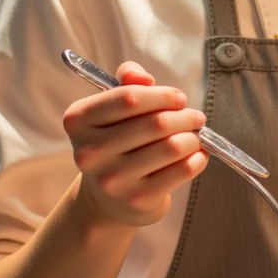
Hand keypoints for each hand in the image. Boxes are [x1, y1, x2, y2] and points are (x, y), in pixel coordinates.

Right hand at [63, 61, 207, 228]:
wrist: (108, 199)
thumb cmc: (117, 142)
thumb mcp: (112, 109)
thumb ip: (128, 82)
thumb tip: (144, 78)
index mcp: (79, 121)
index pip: (129, 97)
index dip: (162, 95)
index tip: (180, 98)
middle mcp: (90, 151)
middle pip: (155, 123)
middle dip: (185, 116)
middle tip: (196, 117)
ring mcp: (113, 179)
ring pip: (171, 147)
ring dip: (193, 138)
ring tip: (197, 136)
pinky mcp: (137, 199)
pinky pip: (180, 172)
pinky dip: (197, 159)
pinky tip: (198, 155)